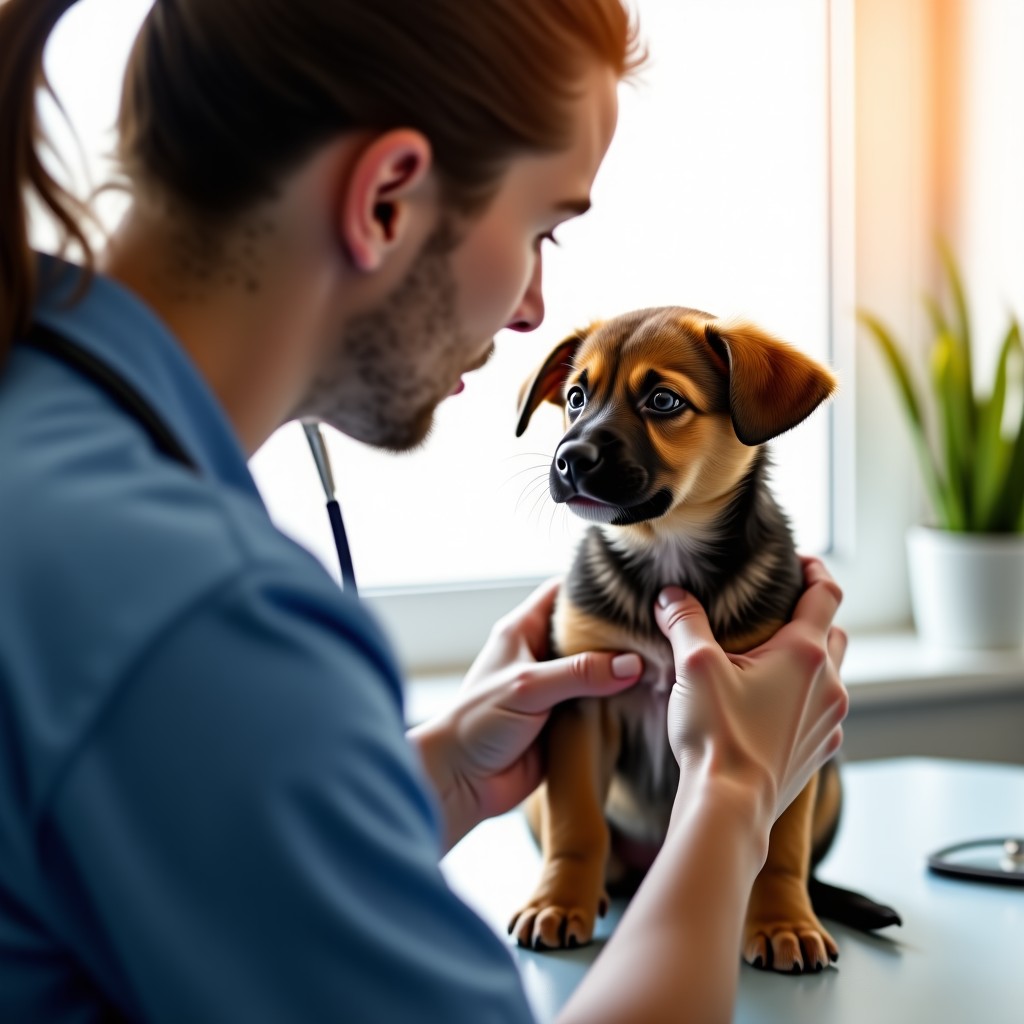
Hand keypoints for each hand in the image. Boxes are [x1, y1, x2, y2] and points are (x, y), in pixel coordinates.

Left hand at [409, 577, 642, 851]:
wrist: (461, 782)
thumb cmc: (476, 724)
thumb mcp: (528, 687)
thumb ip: (580, 673)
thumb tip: (632, 664)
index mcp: (522, 632)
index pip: (562, 593)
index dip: (593, 587)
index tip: (631, 586)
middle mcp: (539, 656)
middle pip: (587, 632)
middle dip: (618, 631)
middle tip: (657, 626)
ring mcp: (554, 689)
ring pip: (597, 670)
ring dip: (622, 670)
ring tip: (662, 658)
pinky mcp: (565, 722)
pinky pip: (599, 706)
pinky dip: (619, 703)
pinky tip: (648, 698)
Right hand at [655, 557, 848, 826]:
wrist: (730, 807)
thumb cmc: (717, 735)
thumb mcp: (694, 666)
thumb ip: (683, 622)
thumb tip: (671, 596)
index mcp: (805, 653)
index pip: (826, 593)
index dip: (815, 570)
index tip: (799, 562)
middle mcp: (828, 685)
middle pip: (834, 632)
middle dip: (811, 617)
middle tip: (777, 611)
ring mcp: (827, 721)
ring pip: (829, 675)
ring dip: (808, 660)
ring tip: (769, 659)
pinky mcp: (817, 751)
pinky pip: (819, 712)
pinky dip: (802, 698)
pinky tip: (769, 705)